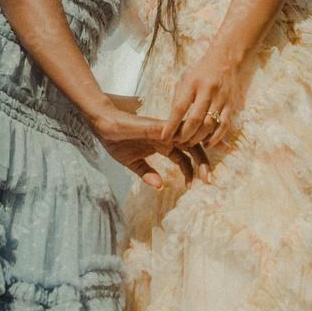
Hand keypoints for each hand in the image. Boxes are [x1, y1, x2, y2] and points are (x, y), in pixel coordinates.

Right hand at [91, 109, 209, 189]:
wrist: (101, 123)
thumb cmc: (116, 140)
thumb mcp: (133, 162)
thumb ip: (147, 173)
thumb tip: (160, 186)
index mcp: (163, 145)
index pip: (185, 156)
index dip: (196, 168)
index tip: (204, 182)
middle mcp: (167, 136)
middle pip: (192, 147)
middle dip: (203, 163)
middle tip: (210, 180)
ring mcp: (162, 130)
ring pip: (187, 138)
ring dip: (199, 154)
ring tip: (206, 173)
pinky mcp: (154, 125)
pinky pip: (174, 130)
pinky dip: (187, 136)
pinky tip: (195, 145)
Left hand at [161, 51, 241, 149]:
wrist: (226, 59)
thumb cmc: (200, 71)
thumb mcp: (185, 78)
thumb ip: (178, 97)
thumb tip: (172, 121)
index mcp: (192, 83)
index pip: (179, 108)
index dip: (171, 125)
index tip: (164, 138)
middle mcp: (208, 91)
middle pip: (195, 120)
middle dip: (184, 135)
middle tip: (177, 143)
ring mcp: (221, 98)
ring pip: (209, 125)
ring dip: (198, 138)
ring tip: (188, 144)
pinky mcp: (231, 105)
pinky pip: (223, 126)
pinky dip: (215, 138)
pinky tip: (206, 144)